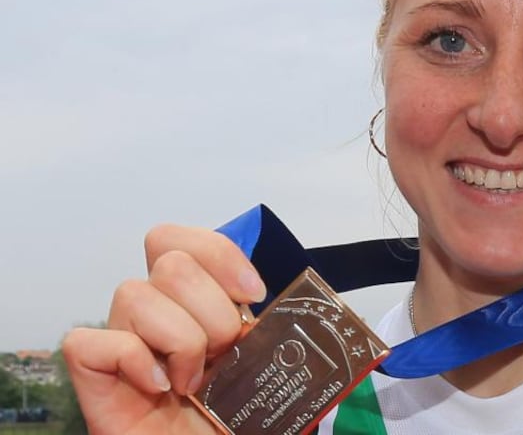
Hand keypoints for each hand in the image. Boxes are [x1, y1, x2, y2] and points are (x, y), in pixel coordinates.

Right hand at [62, 225, 266, 434]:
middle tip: (226, 353)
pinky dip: (133, 359)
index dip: (219, 255)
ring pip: (133, 293)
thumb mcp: (268, 360)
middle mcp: (154, 316)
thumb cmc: (239, 418)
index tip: (253, 295)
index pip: (181, 240)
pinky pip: (87, 342)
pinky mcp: (95, 382)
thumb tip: (298, 297)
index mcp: (193, 302)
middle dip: (213, 307)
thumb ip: (273, 322)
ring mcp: (123, 346)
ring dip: (182, 338)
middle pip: (169, 261)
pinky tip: (161, 387)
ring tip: (196, 381)